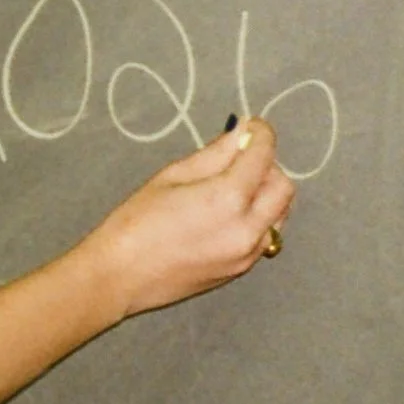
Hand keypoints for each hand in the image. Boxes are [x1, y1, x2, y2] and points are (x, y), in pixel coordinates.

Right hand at [96, 118, 296, 318]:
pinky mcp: (241, 270)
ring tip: (235, 189)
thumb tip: (242, 134)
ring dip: (266, 195)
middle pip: (283, 186)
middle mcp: (248, 228)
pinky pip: (266, 236)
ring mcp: (248, 253)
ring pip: (279, 214)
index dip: (261, 134)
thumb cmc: (136, 223)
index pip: (263, 155)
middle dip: (268, 167)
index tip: (252, 127)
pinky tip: (228, 216)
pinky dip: (258, 219)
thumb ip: (214, 154)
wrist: (120, 277)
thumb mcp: (172, 176)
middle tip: (240, 160)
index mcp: (228, 198)